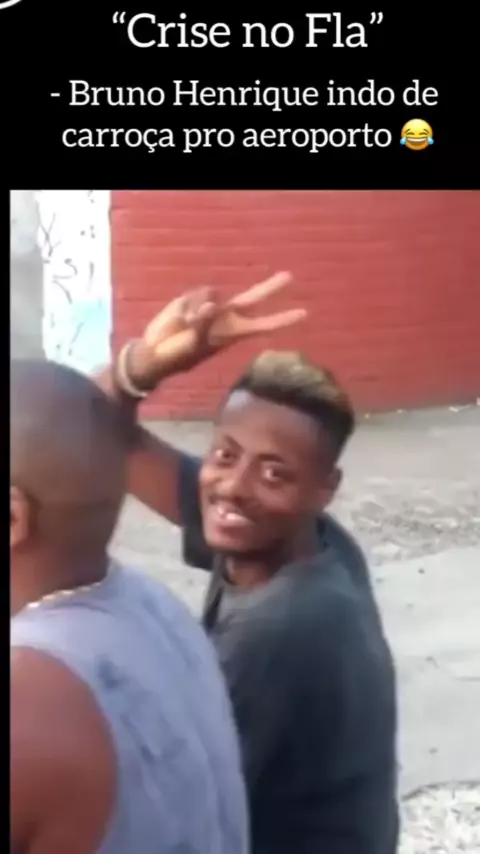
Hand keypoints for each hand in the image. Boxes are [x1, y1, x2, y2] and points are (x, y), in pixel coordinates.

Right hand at [126, 272, 305, 389]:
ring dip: (197, 305)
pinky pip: (197, 292)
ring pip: (213, 293)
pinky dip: (187, 303)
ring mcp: (210, 308)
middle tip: (290, 276)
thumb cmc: (177, 356)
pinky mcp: (194, 301)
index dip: (282, 319)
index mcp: (231, 333)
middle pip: (253, 299)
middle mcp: (225, 318)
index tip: (303, 314)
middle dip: (270, 288)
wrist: (155, 352)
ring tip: (185, 324)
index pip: (262, 325)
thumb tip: (209, 307)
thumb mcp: (192, 344)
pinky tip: (180, 317)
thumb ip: (202, 324)